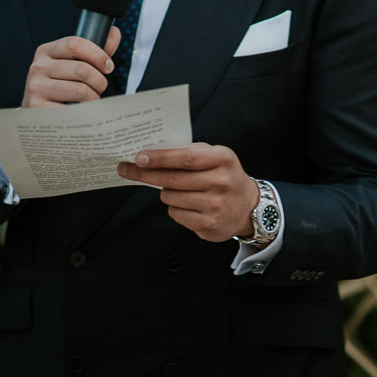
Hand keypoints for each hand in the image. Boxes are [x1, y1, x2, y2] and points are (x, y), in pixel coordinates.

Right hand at [21, 26, 120, 107]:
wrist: (39, 115)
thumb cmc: (60, 86)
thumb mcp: (73, 65)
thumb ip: (94, 50)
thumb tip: (113, 32)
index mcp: (46, 51)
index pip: (75, 43)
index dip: (98, 55)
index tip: (108, 66)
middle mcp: (38, 67)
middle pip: (82, 69)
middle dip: (99, 81)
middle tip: (99, 88)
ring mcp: (36, 87)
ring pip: (81, 90)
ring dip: (94, 98)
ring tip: (90, 100)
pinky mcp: (38, 108)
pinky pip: (74, 110)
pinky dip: (84, 112)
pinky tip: (80, 111)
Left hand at [117, 144, 258, 241]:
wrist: (248, 206)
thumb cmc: (226, 176)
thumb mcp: (217, 156)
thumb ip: (191, 152)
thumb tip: (155, 152)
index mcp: (222, 160)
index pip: (185, 158)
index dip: (160, 158)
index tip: (139, 157)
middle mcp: (220, 182)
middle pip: (172, 179)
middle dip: (146, 174)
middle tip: (128, 169)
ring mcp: (214, 205)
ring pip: (170, 197)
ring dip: (166, 192)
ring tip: (179, 189)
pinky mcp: (208, 225)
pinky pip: (175, 213)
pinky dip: (175, 207)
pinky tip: (188, 204)